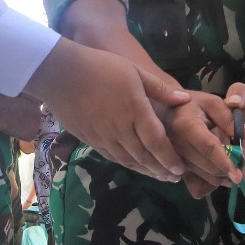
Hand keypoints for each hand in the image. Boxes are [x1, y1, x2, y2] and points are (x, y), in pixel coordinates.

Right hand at [27, 39, 188, 180]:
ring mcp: (104, 137)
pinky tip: (135, 166)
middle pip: (144, 156)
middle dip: (161, 169)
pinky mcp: (91, 140)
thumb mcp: (134, 71)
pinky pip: (113, 157)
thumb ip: (160, 89)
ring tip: (159, 176)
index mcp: (135, 110)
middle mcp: (120, 128)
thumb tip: (185, 100)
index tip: (181, 170)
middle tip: (174, 178)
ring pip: (128, 161)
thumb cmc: (101, 66)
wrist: (60, 74)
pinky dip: (127, 164)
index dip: (170, 158)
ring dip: (146, 171)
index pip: (157, 141)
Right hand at [162, 91, 244, 190]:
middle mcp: (178, 146)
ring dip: (226, 175)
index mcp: (187, 126)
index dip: (226, 162)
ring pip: (207, 177)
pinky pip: (200, 181)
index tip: (239, 176)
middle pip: (209, 167)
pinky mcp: (178, 167)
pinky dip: (216, 179)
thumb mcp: (213, 102)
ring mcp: (176, 159)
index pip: (209, 148)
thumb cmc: (194, 103)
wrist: (169, 110)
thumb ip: (230, 118)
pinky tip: (225, 170)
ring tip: (239, 162)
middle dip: (231, 169)